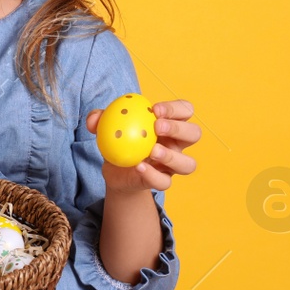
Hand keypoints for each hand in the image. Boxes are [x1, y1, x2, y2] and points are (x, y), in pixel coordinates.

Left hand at [86, 98, 200, 193]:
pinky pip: (165, 182)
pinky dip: (152, 174)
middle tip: (158, 127)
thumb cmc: (119, 140)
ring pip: (188, 164)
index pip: (185, 111)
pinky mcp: (162, 181)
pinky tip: (138, 167)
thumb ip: (99, 119)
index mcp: (169, 124)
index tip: (155, 110)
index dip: (175, 108)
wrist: (116, 170)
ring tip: (153, 150)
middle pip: (194, 134)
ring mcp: (172, 165)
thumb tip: (94, 118)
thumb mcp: (107, 126)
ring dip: (172, 156)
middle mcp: (177, 144)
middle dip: (179, 128)